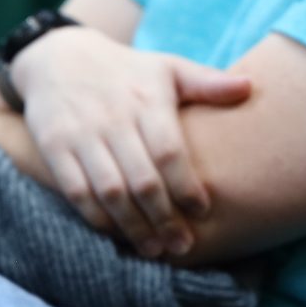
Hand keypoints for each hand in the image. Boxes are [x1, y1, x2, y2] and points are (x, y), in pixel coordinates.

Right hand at [8, 26, 250, 256]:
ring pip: (109, 191)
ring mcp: (80, 134)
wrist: (58, 57)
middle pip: (141, 179)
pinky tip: (117, 234)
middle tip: (183, 245)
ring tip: (155, 249)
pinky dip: (97, 218)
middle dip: (164, 217)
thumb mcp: (166, 67)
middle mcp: (112, 117)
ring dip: (133, 226)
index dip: (186, 186)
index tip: (202, 211)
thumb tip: (251, 87)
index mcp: (146, 99)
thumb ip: (206, 82)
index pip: (168, 151)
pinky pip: (76, 191)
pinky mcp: (54, 147)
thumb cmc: (126, 70)